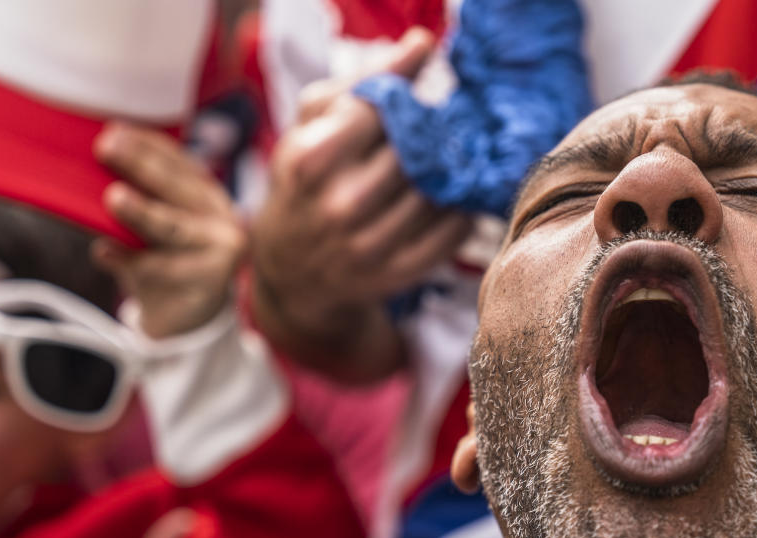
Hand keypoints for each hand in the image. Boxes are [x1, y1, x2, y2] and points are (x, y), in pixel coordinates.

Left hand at [92, 125, 247, 338]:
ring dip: (142, 213)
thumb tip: (95, 165)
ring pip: (174, 229)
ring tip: (113, 198)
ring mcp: (220, 253)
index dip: (149, 144)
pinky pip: (162, 270)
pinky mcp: (208, 284)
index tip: (114, 129)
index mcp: (209, 196)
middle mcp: (224, 219)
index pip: (181, 162)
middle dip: (142, 165)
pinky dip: (129, 262)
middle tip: (106, 146)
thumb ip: (139, 197)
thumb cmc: (165, 262)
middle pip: (180, 188)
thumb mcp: (155, 225)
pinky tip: (104, 253)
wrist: (188, 322)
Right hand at [251, 27, 472, 379]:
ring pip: (440, 188)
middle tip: (447, 108)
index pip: (380, 106)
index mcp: (313, 159)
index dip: (408, 76)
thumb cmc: (307, 180)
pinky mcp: (400, 272)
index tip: (426, 54)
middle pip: (417, 148)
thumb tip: (418, 46)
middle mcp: (342, 204)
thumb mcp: (309, 127)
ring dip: (456, 163)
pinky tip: (456, 188)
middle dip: (436, 123)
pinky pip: (453, 230)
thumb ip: (358, 83)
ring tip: (456, 146)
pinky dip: (463, 204)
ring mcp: (372, 244)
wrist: (293, 268)